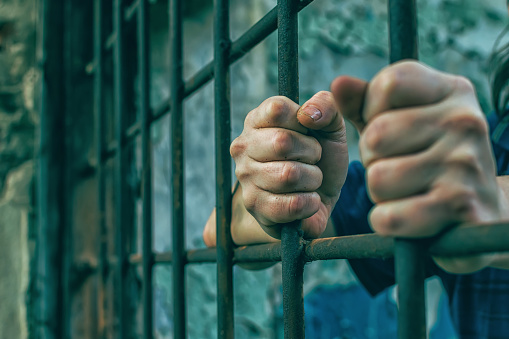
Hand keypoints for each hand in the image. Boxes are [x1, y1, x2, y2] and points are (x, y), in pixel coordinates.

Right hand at [230, 91, 348, 239]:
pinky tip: (307, 200)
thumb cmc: (321, 157)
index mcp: (257, 120)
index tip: (307, 132)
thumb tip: (308, 114)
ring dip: (312, 179)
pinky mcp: (255, 207)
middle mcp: (243, 147)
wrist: (318, 198)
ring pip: (289, 175)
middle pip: (282, 142)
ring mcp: (245, 178)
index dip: (304, 122)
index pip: (277, 109)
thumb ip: (327, 107)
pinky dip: (310, 203)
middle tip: (311, 159)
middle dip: (312, 152)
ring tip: (308, 180)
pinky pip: (292, 204)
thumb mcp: (331, 127)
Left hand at [332, 61, 504, 271]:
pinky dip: (386, 221)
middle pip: (375, 137)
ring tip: (407, 189)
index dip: (371, 110)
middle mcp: (464, 121)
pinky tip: (408, 214)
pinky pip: (388, 216)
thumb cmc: (431, 156)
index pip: (388, 84)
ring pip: (377, 178)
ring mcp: (464, 164)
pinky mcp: (459, 206)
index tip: (388, 127)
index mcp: (453, 91)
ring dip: (380, 192)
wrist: (486, 208)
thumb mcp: (404, 119)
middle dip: (373, 158)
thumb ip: (366, 102)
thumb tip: (338, 84)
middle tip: (398, 165)